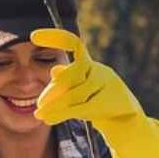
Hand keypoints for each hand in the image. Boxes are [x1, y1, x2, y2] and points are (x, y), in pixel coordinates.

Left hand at [30, 28, 158, 157]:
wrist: (126, 121)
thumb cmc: (99, 103)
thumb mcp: (82, 91)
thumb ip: (68, 82)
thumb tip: (53, 70)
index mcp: (91, 65)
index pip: (74, 43)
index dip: (54, 37)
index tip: (33, 36)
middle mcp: (99, 71)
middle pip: (72, 73)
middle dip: (54, 89)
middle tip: (38, 103)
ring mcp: (106, 86)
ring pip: (75, 94)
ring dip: (54, 106)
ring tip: (40, 115)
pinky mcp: (107, 103)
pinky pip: (80, 107)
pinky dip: (61, 113)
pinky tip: (48, 119)